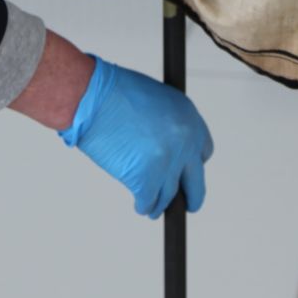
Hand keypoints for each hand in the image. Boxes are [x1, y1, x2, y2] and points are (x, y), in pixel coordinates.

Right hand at [59, 56, 212, 217]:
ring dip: (160, 203)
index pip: (203, 153)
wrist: (94, 98)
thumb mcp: (157, 100)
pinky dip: (143, 205)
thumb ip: (169, 126)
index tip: (184, 172)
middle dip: (190, 197)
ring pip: (169, 197)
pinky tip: (139, 204)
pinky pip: (148, 202)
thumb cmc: (116, 91)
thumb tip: (165, 147)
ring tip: (152, 206)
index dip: (191, 165)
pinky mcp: (146, 180)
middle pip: (196, 183)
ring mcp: (166, 164)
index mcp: (190, 120)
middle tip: (185, 204)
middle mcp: (184, 143)